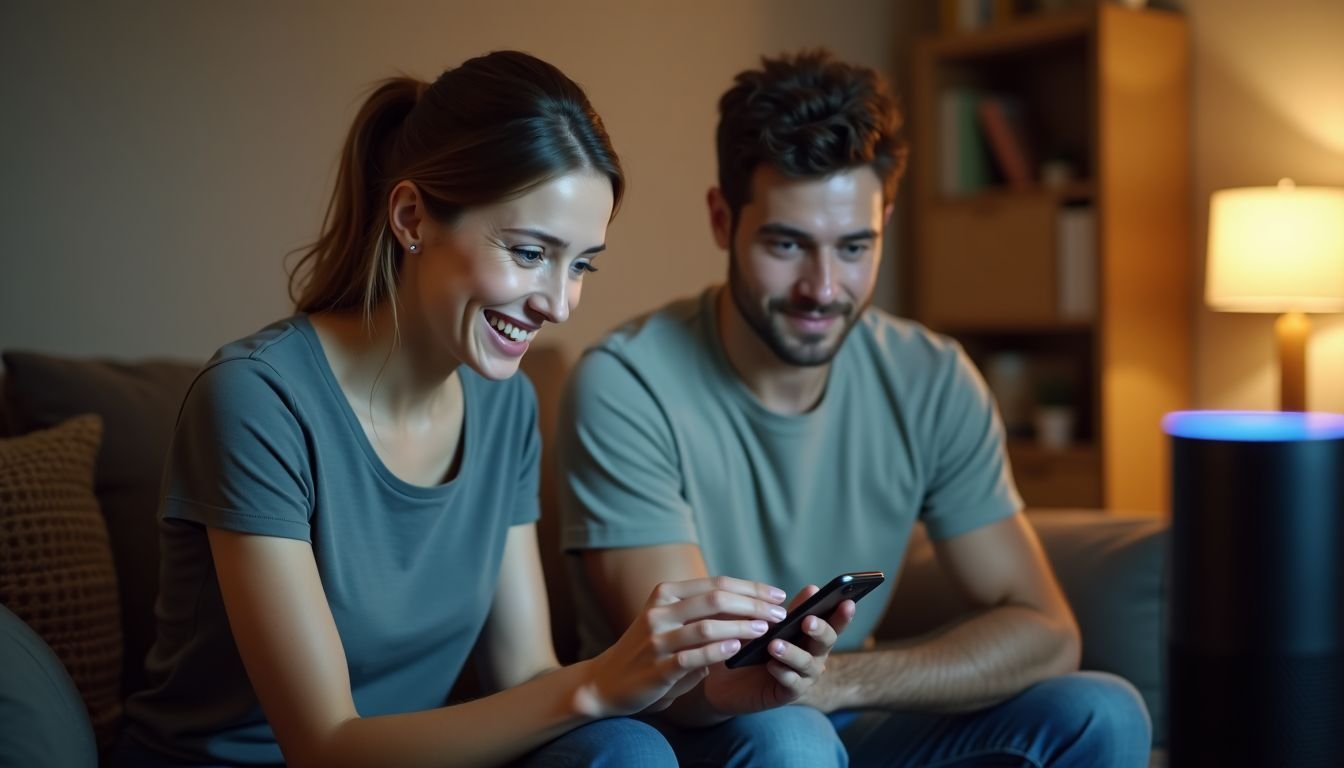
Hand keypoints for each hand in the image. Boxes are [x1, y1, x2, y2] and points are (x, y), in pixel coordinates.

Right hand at [576, 576, 786, 717]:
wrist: (606, 683)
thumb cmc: (648, 651)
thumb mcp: (671, 623)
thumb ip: (703, 615)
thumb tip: (753, 612)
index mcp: (666, 593)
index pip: (717, 583)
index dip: (752, 588)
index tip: (778, 595)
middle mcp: (660, 611)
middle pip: (715, 598)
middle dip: (753, 604)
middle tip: (779, 614)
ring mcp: (656, 639)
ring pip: (706, 626)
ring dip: (741, 626)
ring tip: (765, 629)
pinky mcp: (656, 668)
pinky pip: (692, 657)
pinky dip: (717, 651)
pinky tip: (737, 648)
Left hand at [700, 585, 856, 715]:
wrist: (725, 679)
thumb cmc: (752, 645)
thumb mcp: (770, 624)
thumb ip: (791, 611)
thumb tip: (813, 589)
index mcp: (813, 636)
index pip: (833, 623)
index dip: (842, 614)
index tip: (847, 601)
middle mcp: (814, 656)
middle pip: (826, 642)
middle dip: (820, 630)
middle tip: (808, 621)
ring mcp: (803, 676)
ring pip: (807, 664)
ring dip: (792, 652)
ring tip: (774, 644)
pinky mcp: (787, 694)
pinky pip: (791, 684)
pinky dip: (782, 673)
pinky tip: (771, 665)